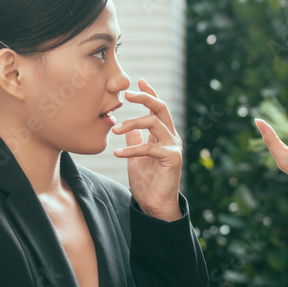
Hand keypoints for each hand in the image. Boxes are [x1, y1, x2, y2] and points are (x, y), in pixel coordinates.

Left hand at [112, 79, 182, 220]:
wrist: (154, 204)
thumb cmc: (146, 181)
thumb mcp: (135, 156)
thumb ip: (134, 140)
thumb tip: (124, 127)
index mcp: (163, 134)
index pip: (157, 108)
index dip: (149, 94)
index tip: (138, 81)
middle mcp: (171, 137)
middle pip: (161, 108)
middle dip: (145, 98)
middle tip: (126, 94)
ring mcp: (173, 147)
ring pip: (154, 123)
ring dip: (131, 122)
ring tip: (114, 129)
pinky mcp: (172, 158)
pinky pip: (149, 147)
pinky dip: (131, 148)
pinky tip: (117, 152)